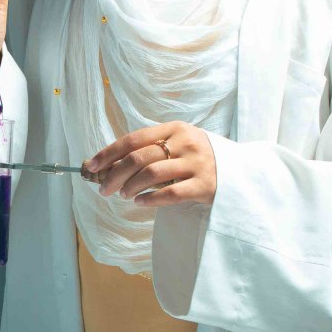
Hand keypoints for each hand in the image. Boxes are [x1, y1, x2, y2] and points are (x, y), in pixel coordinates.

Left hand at [86, 123, 217, 207]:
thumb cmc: (199, 158)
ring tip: (123, 196)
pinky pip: (171, 193)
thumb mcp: (178, 144)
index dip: (108, 153)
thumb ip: (150, 150)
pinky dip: (151, 199)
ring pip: (152, 175)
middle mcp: (185, 143)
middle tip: (104, 189)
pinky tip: (140, 203)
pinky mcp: (204, 186)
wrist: (241, 170)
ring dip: (130, 187)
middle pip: (139, 158)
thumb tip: (109, 165)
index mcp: (174, 128)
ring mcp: (196, 164)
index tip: (90, 166)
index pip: (133, 139)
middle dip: (115, 174)